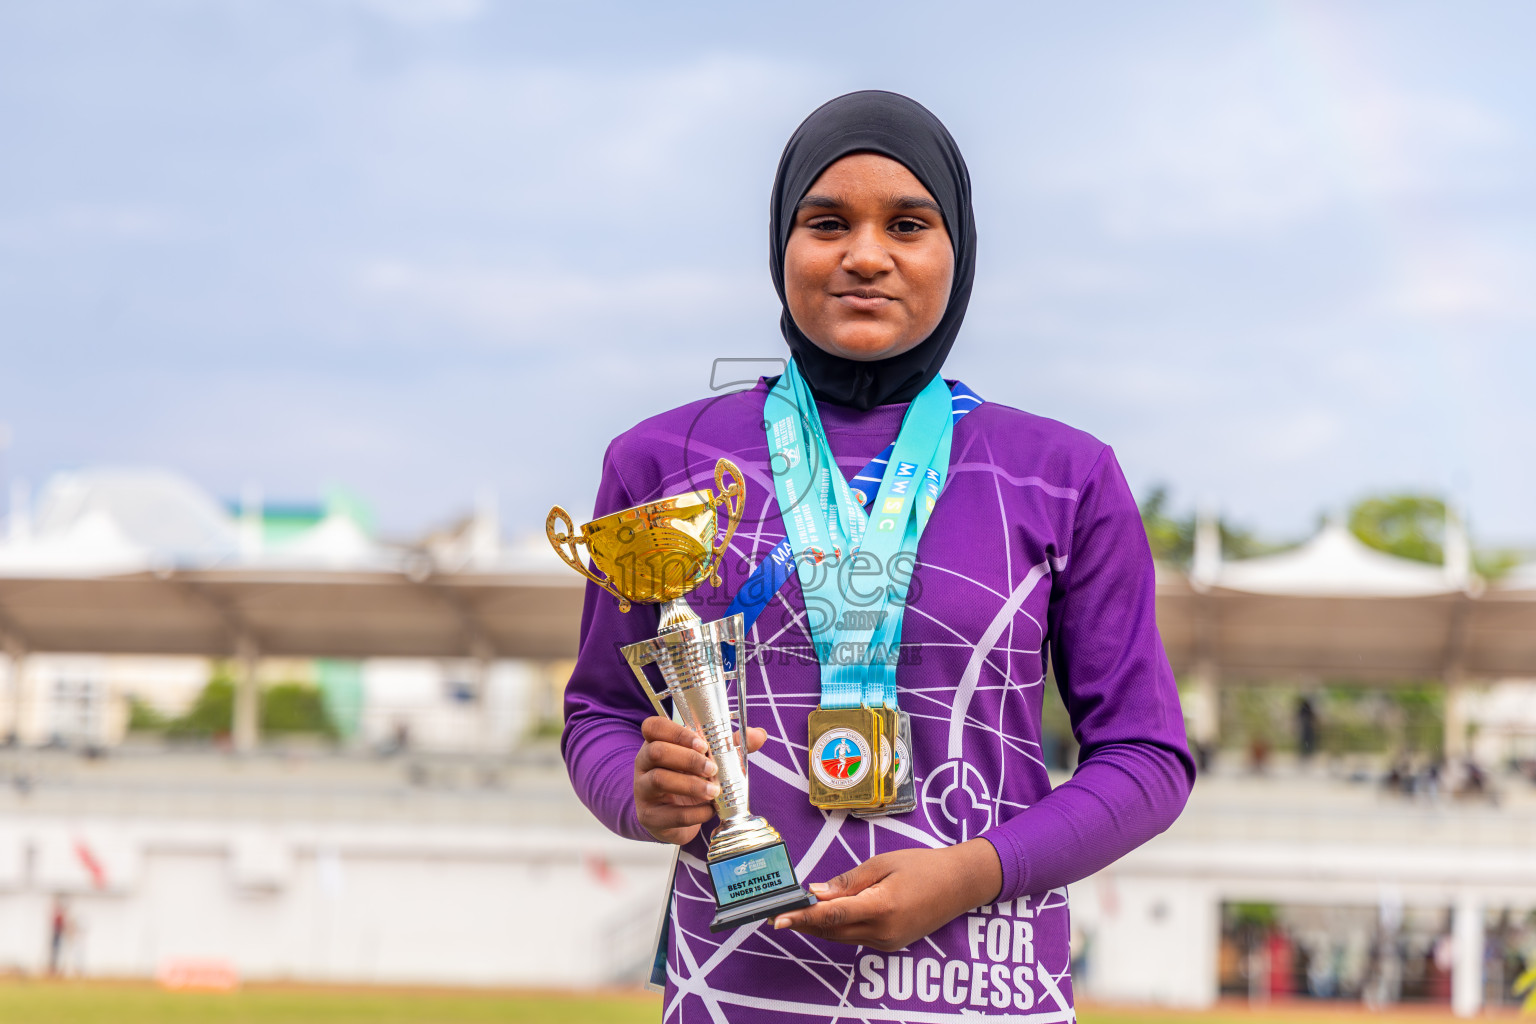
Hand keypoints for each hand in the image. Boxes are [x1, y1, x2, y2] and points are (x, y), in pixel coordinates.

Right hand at [633, 716, 766, 845]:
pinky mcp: (649, 816)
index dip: (677, 732)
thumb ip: (730, 745)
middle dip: (688, 759)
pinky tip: (709, 810)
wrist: (671, 818)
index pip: (654, 727)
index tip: (703, 744)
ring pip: (659, 779)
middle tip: (713, 768)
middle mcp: (644, 763)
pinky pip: (669, 813)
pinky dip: (694, 812)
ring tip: (714, 791)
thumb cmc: (688, 780)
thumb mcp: (706, 759)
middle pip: (656, 751)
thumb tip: (758, 734)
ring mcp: (642, 790)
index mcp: (656, 742)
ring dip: (691, 785)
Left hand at [772, 839, 1001, 951]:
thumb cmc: (922, 866)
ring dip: (818, 926)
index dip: (802, 917)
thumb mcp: (882, 864)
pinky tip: (825, 915)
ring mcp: (888, 942)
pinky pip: (855, 937)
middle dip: (803, 922)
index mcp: (881, 907)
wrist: (960, 885)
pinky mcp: (891, 944)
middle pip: (832, 930)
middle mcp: (883, 931)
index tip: (777, 918)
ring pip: (841, 936)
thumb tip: (816, 893)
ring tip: (795, 912)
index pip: (832, 915)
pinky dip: (837, 927)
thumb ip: (848, 882)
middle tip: (777, 912)